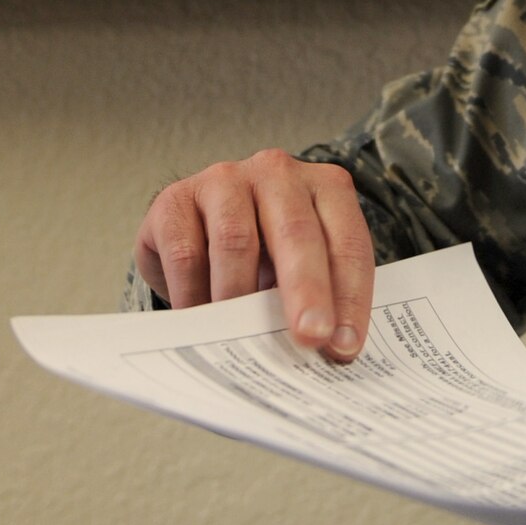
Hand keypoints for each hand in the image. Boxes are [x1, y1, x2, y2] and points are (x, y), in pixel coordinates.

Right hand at [135, 148, 375, 360]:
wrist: (195, 231)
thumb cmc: (263, 253)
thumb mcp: (300, 267)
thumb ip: (318, 296)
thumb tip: (328, 351)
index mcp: (323, 186)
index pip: (346, 240)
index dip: (350, 294)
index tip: (345, 345)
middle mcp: (276, 173)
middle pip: (297, 232)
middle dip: (307, 291)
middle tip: (310, 337)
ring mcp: (223, 181)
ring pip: (236, 240)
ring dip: (242, 299)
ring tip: (245, 340)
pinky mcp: (174, 200)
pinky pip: (186, 253)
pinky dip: (194, 296)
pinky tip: (200, 324)